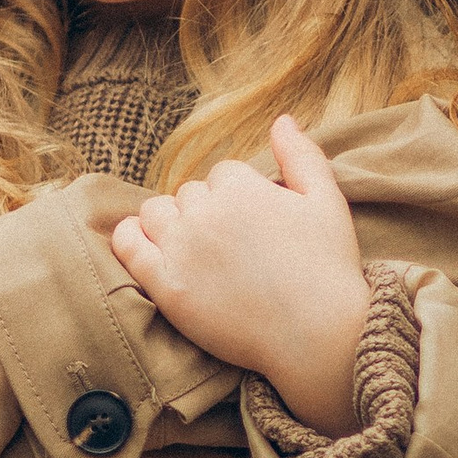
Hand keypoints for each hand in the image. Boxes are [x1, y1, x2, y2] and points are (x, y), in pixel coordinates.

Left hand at [109, 117, 369, 431]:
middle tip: (236, 247)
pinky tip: (145, 244)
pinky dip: (132, 238)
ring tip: (201, 250)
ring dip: (173, 224)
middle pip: (191, 193)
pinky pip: (129, 245)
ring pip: (158, 213)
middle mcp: (206, 213)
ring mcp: (182, 250)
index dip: (241, 198)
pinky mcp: (166, 286)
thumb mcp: (328, 201)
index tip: (258, 226)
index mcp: (242, 187)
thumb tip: (281, 119)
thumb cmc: (328, 269)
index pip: (224, 174)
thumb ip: (302, 155)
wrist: (319, 338)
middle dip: (209, 212)